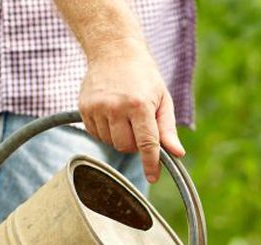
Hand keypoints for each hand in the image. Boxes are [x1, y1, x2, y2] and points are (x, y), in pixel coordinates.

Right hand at [79, 39, 184, 182]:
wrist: (113, 50)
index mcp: (139, 105)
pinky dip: (105, 130)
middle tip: (138, 125)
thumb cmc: (143, 76)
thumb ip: (168, 129)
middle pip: (126, 147)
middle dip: (135, 143)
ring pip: (110, 143)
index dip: (151, 163)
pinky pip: (96, 134)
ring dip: (119, 136)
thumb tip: (177, 154)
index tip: (153, 177)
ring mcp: (97, 108)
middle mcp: (116, 107)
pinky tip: (110, 113)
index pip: (147, 144)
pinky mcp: (84, 108)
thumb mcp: (162, 98)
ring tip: (123, 115)